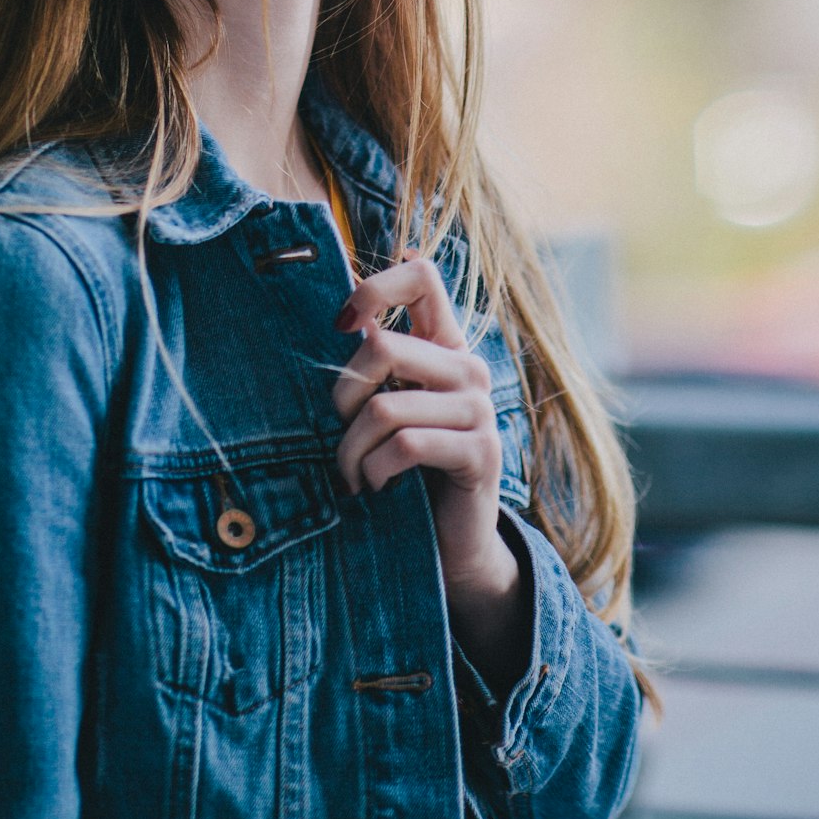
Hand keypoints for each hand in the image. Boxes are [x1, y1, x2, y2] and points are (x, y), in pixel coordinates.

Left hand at [332, 251, 527, 683]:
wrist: (451, 543)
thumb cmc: (407, 468)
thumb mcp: (389, 406)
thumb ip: (376, 359)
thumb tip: (345, 310)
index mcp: (444, 344)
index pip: (421, 276)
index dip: (375, 288)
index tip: (340, 324)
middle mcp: (467, 367)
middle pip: (383, 347)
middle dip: (341, 396)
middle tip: (338, 433)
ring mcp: (480, 409)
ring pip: (386, 406)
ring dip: (351, 448)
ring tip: (351, 473)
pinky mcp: (480, 452)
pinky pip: (406, 445)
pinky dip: (375, 469)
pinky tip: (374, 486)